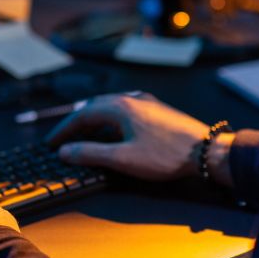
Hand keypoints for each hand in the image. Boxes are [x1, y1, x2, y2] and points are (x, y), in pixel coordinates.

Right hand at [46, 93, 231, 183]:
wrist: (206, 151)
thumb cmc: (165, 155)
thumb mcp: (123, 159)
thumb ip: (91, 154)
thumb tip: (65, 151)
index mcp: (120, 107)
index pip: (82, 115)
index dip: (64, 130)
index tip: (52, 143)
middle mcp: (131, 98)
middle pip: (94, 106)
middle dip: (76, 123)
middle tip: (64, 139)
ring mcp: (146, 102)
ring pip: (110, 106)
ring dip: (94, 120)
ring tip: (84, 136)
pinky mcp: (157, 110)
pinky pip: (124, 109)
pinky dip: (110, 120)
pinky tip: (113, 132)